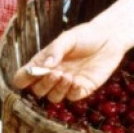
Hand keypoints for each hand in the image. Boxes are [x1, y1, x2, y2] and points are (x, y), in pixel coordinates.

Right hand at [11, 0, 133, 102]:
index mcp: (45, 61)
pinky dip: (72, 92)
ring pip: (54, 97)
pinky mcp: (83, 88)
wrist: (110, 38)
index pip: (25, 76)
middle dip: (43, 84)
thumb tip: (44, 66)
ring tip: (67, 76)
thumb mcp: (68, 38)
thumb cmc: (86, 35)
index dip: (23, 78)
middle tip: (55, 73)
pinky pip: (72, 97)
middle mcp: (53, 74)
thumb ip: (55, 50)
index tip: (29, 74)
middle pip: (38, 90)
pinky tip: (77, 81)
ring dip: (58, 89)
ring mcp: (67, 83)